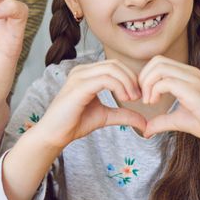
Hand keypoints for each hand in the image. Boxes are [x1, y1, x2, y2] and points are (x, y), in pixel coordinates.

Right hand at [32, 61, 146, 149]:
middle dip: (131, 79)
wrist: (55, 134)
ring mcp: (79, 76)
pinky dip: (119, 87)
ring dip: (127, 83)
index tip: (138, 95)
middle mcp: (82, 70)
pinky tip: (124, 99)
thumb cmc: (75, 123)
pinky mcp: (79, 87)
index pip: (115, 65)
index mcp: (87, 74)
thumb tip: (144, 121)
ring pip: (112, 69)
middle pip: (115, 64)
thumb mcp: (105, 116)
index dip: (130, 77)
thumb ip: (123, 115)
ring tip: (132, 99)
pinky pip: (105, 79)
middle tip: (138, 96)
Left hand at [139, 55, 199, 147]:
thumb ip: (162, 121)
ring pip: (160, 67)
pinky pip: (167, 82)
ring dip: (147, 84)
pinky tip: (155, 104)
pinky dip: (154, 91)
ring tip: (150, 102)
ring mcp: (194, 80)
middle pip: (157, 61)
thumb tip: (145, 130)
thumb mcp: (180, 120)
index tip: (145, 97)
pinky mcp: (195, 91)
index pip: (159, 62)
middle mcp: (191, 73)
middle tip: (144, 98)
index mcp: (189, 75)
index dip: (146, 77)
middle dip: (143, 78)